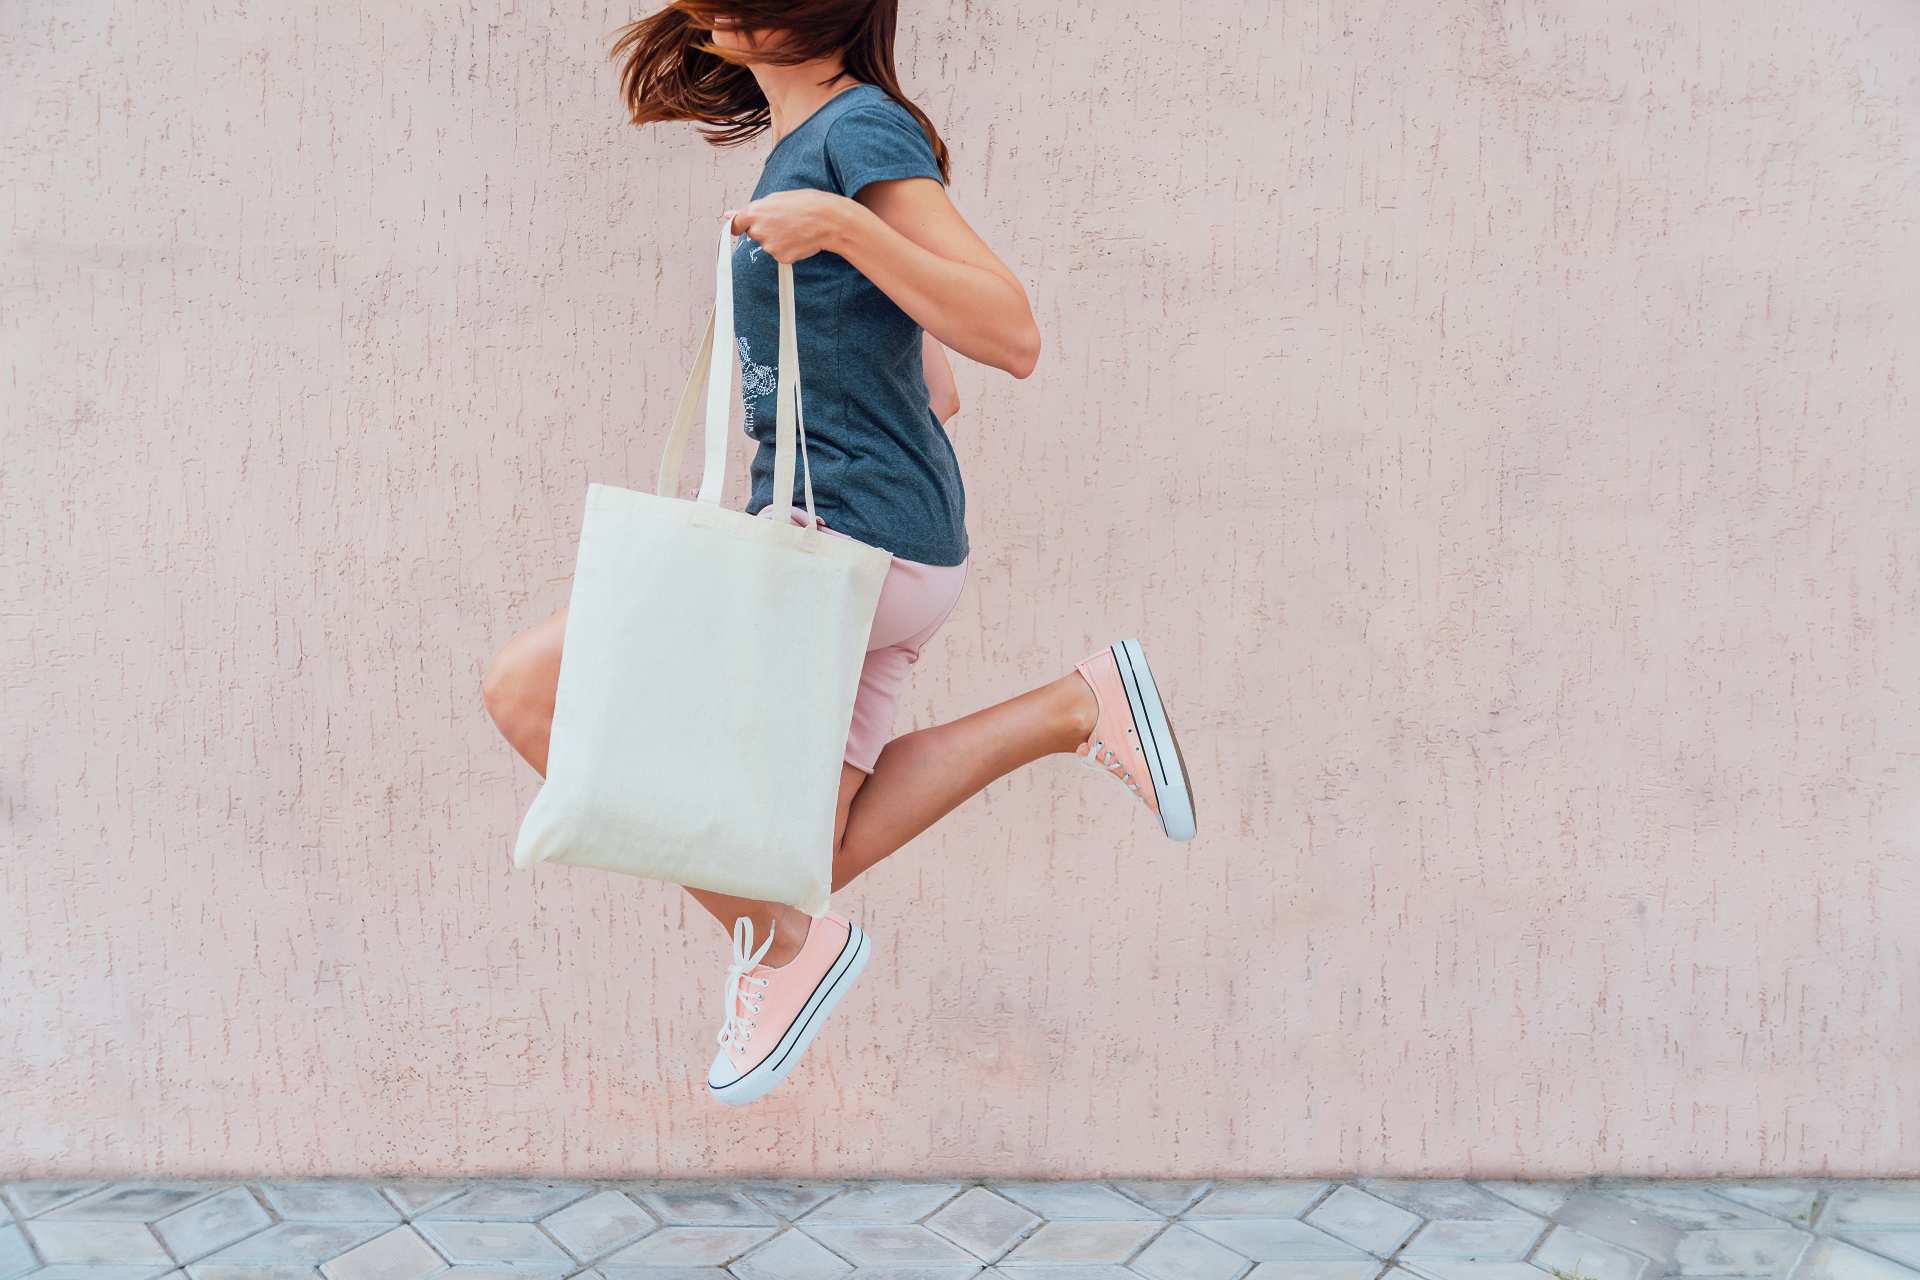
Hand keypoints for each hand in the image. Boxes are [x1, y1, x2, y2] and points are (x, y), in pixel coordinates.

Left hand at [726, 190, 854, 263]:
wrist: (828, 220)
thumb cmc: (806, 204)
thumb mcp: (777, 198)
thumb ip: (752, 209)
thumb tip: (728, 215)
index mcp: (755, 212)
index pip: (736, 224)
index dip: (740, 226)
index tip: (740, 228)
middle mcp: (758, 231)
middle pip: (755, 234)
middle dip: (766, 229)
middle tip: (785, 220)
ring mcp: (769, 246)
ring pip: (769, 244)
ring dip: (779, 239)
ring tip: (796, 228)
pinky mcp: (781, 258)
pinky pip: (781, 254)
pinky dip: (788, 248)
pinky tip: (800, 239)